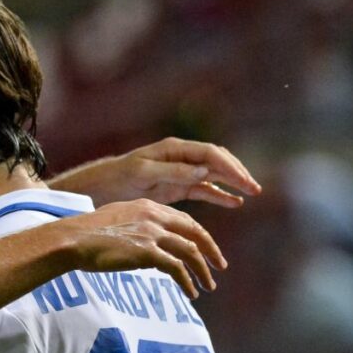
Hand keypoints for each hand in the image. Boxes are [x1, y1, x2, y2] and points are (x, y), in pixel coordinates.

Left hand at [52, 137, 261, 207]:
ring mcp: (179, 173)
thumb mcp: (142, 174)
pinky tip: (234, 203)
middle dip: (237, 174)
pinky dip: (218, 195)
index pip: (210, 153)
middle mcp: (179, 157)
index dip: (230, 166)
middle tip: (256, 189)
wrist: (97, 190)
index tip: (244, 182)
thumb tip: (203, 170)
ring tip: (251, 194)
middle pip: (217, 161)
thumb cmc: (116, 179)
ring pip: (213, 175)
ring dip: (232, 184)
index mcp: (173, 149)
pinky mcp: (175, 188)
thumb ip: (172, 172)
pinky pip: (202, 190)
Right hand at [60, 198, 224, 298]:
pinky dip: (187, 281)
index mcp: (148, 207)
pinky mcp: (147, 252)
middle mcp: (154, 217)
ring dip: (202, 271)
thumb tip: (145, 245)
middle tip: (220, 266)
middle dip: (211, 251)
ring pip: (190, 251)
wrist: (74, 239)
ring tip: (208, 286)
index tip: (206, 249)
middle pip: (194, 232)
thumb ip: (136, 226)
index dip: (199, 235)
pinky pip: (177, 268)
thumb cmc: (86, 232)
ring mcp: (152, 234)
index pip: (183, 220)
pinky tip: (191, 292)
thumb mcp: (116, 219)